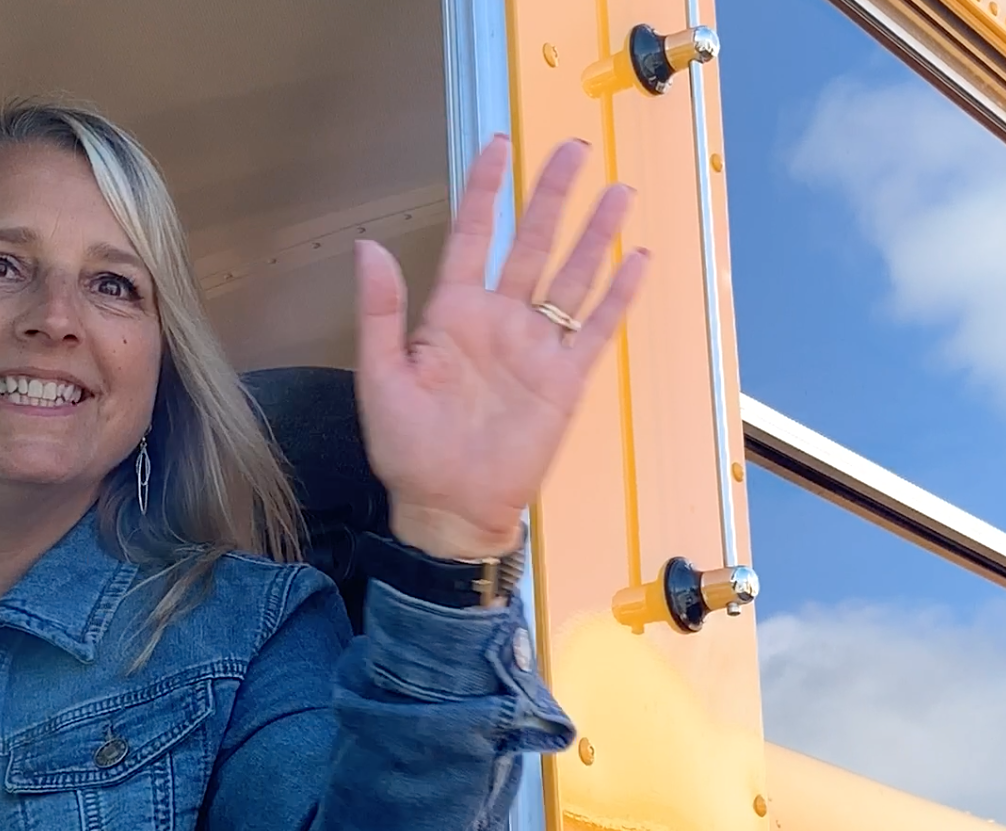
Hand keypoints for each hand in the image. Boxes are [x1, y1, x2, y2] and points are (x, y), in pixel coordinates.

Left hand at [354, 135, 651, 560]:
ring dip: (595, 234)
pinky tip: (636, 259)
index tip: (499, 148)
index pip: (473, 237)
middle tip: (576, 150)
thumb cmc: (409, 450)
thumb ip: (380, 312)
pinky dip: (618, 294)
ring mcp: (536, 347)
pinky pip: (596, 328)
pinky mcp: (565, 379)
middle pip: (533, 243)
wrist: (449, 508)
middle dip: (555, 196)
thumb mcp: (381, 379)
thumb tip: (369, 247)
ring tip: (618, 191)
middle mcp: (499, 321)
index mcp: (452, 315)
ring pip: (571, 276)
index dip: (486, 192)